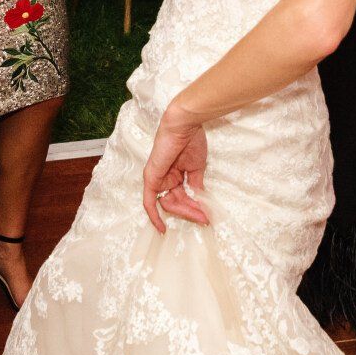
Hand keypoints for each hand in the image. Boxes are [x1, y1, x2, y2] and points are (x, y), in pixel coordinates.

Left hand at [143, 100, 209, 232]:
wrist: (185, 125)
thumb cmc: (191, 141)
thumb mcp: (196, 168)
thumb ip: (195, 185)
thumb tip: (201, 202)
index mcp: (173, 175)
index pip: (181, 197)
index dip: (193, 208)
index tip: (205, 217)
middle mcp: (163, 178)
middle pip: (176, 203)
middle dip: (191, 212)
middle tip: (206, 219)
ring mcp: (156, 178)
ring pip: (169, 204)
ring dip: (185, 212)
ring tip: (201, 216)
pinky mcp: (151, 178)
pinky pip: (149, 202)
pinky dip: (154, 216)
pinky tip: (162, 228)